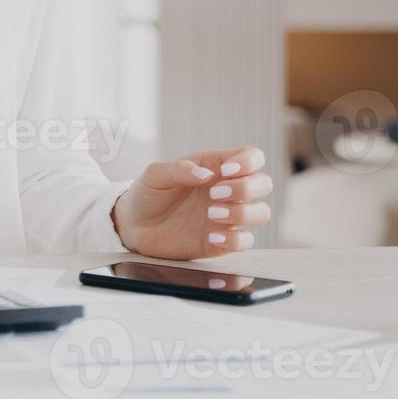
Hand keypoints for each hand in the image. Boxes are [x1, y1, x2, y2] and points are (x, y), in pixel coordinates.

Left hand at [110, 146, 272, 259]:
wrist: (133, 226)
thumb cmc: (147, 193)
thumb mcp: (156, 174)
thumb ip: (179, 169)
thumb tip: (206, 174)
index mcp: (214, 167)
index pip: (251, 157)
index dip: (248, 162)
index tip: (226, 171)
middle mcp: (226, 190)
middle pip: (263, 184)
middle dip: (246, 188)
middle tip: (215, 194)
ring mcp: (226, 216)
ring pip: (261, 212)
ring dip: (243, 213)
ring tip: (211, 214)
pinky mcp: (221, 242)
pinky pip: (245, 241)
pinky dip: (234, 240)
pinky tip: (212, 236)